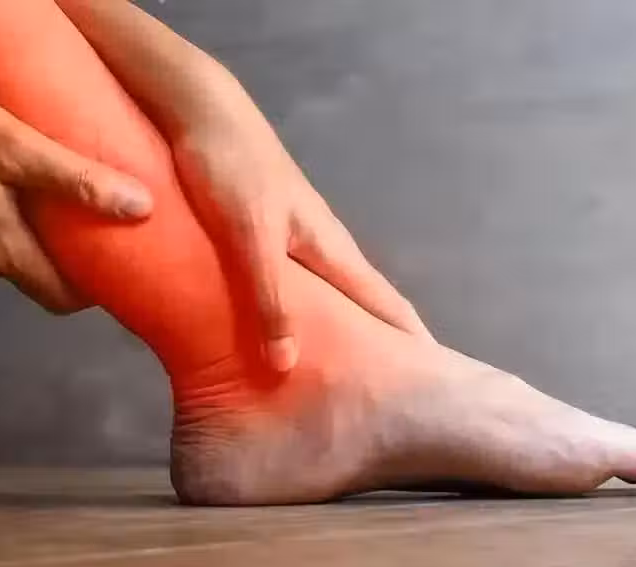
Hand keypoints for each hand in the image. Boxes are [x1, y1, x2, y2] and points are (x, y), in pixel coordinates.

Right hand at [0, 68, 151, 312]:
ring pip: (3, 254)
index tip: (123, 259)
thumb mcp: (16, 147)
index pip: (64, 299)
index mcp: (0, 254)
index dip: (98, 288)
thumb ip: (78, 181)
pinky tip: (0, 185)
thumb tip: (142, 209)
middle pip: (36, 277)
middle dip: (68, 257)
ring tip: (52, 195)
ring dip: (30, 234)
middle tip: (95, 221)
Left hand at [170, 85, 433, 370]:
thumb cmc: (231, 169)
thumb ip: (269, 299)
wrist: (199, 108)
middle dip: (384, 341)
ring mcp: (294, 236)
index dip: (412, 339)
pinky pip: (295, 282)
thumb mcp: (250, 238)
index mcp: (331, 247)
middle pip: (365, 299)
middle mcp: (321, 244)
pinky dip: (304, 309)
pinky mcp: (264, 229)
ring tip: (346, 368)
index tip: (436, 378)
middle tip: (394, 389)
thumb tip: (288, 364)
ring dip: (345, 326)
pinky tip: (286, 325)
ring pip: (331, 290)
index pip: (385, 301)